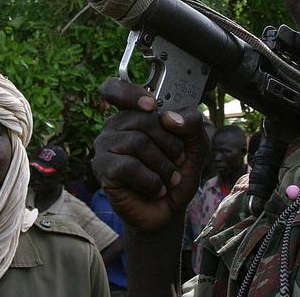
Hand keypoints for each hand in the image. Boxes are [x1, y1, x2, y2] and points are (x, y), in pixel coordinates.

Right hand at [93, 78, 208, 232]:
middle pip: (142, 119)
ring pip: (137, 142)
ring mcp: (105, 147)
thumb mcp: (196, 144)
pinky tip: (157, 188)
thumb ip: (192, 122)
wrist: (170, 210)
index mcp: (133, 114)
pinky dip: (152, 180)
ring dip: (163, 165)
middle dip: (169, 142)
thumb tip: (168, 117)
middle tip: (177, 159)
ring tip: (169, 178)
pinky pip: (129, 166)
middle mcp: (115, 127)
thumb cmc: (178, 172)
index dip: (130, 93)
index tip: (152, 106)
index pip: (113, 89)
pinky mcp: (103, 169)